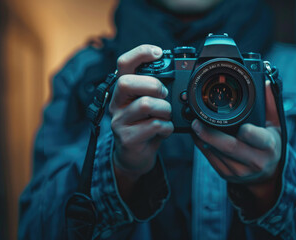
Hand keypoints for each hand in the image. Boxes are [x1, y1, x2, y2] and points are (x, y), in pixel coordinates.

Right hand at [109, 45, 173, 180]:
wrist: (135, 156)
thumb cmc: (144, 126)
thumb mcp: (148, 105)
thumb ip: (155, 91)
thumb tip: (178, 75)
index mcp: (123, 91)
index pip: (123, 64)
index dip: (139, 54)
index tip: (158, 52)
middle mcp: (116, 103)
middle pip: (127, 82)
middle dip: (153, 85)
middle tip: (164, 95)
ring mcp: (119, 121)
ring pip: (146, 104)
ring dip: (165, 109)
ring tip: (166, 116)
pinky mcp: (127, 138)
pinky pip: (154, 125)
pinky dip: (167, 127)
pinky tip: (165, 130)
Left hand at [192, 80, 281, 211]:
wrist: (267, 174)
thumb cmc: (270, 145)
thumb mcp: (276, 125)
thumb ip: (270, 104)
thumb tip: (263, 82)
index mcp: (268, 147)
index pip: (256, 138)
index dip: (247, 132)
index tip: (239, 125)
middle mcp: (255, 161)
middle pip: (229, 147)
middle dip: (210, 134)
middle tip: (196, 122)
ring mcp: (240, 171)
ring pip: (217, 153)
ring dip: (203, 139)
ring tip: (195, 125)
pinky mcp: (227, 174)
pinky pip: (211, 159)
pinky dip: (202, 146)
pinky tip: (199, 136)